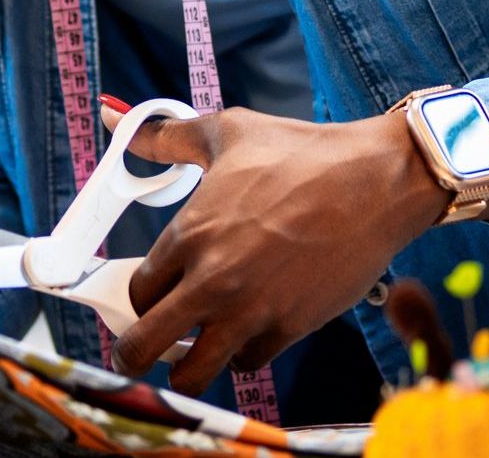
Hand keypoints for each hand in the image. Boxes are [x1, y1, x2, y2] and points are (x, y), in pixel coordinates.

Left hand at [101, 106, 451, 391]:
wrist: (376, 181)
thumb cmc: (301, 153)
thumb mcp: (225, 133)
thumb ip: (164, 137)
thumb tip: (113, 117)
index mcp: (189, 233)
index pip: (136, 291)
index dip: (138, 299)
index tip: (149, 299)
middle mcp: (211, 279)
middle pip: (144, 345)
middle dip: (134, 355)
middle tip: (139, 354)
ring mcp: (250, 309)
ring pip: (194, 372)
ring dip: (186, 369)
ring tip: (191, 356)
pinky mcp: (289, 327)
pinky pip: (248, 363)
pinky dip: (241, 355)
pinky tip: (243, 335)